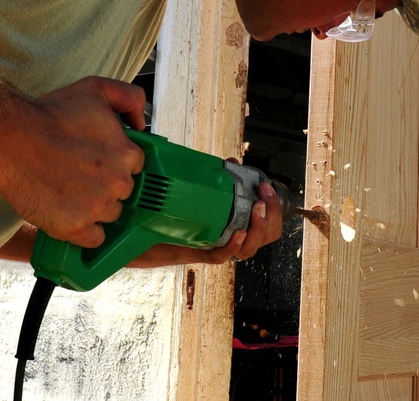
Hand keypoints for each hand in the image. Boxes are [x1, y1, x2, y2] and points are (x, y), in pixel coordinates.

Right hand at [0, 76, 145, 250]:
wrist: (10, 138)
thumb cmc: (49, 113)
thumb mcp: (96, 89)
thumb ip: (129, 97)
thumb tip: (141, 123)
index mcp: (127, 154)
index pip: (133, 166)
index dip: (114, 162)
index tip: (96, 159)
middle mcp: (118, 183)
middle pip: (122, 192)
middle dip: (104, 184)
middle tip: (78, 172)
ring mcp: (97, 208)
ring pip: (108, 215)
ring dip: (94, 207)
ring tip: (68, 189)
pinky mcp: (74, 227)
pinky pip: (93, 239)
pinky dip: (83, 230)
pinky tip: (68, 212)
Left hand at [128, 180, 283, 266]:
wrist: (143, 231)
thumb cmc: (174, 213)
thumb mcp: (201, 194)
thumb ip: (218, 181)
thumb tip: (231, 163)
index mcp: (236, 227)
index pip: (269, 225)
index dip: (275, 208)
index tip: (268, 187)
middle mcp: (230, 240)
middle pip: (265, 236)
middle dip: (271, 215)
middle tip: (265, 196)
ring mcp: (217, 248)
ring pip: (249, 248)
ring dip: (258, 228)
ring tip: (258, 209)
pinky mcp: (200, 253)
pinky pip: (222, 254)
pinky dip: (233, 244)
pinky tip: (238, 232)